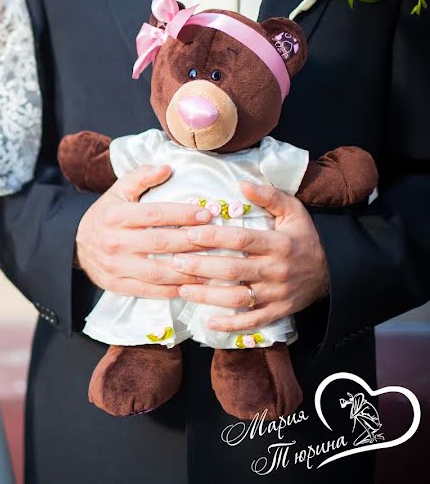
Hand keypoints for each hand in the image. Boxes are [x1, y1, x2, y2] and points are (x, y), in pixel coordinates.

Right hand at [75, 165, 212, 297]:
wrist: (76, 245)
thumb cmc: (105, 215)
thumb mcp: (117, 192)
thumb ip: (140, 177)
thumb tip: (167, 167)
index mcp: (115, 216)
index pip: (154, 214)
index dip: (182, 213)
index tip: (207, 213)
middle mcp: (114, 241)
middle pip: (160, 243)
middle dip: (192, 241)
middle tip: (217, 239)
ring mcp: (115, 266)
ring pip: (157, 271)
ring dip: (187, 270)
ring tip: (212, 266)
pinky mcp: (117, 285)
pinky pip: (149, 291)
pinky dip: (172, 290)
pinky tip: (192, 286)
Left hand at [174, 181, 329, 330]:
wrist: (333, 270)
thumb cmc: (304, 237)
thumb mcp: (293, 211)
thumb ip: (269, 196)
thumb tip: (243, 183)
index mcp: (279, 244)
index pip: (241, 239)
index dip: (213, 236)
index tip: (188, 233)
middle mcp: (276, 270)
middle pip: (233, 270)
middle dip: (201, 266)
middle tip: (175, 262)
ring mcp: (277, 294)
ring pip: (238, 298)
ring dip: (208, 296)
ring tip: (182, 289)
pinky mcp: (278, 311)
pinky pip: (253, 321)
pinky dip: (231, 325)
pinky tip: (209, 322)